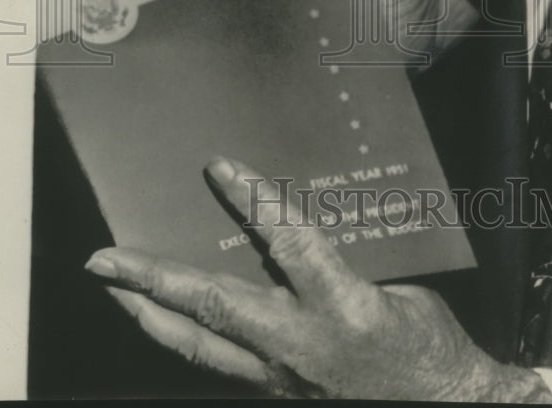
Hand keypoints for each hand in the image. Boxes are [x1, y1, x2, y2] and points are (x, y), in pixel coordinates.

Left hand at [85, 156, 551, 401]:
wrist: (445, 407)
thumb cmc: (428, 345)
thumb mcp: (395, 287)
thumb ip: (341, 260)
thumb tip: (295, 230)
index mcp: (343, 303)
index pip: (288, 241)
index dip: (253, 201)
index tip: (219, 168)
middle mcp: (302, 341)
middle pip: (214, 306)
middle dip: (154, 280)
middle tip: (105, 259)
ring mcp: (282, 376)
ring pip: (200, 346)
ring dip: (152, 315)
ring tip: (116, 289)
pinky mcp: (276, 394)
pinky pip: (217, 365)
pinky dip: (185, 340)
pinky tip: (166, 323)